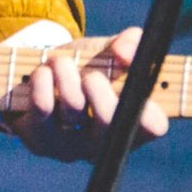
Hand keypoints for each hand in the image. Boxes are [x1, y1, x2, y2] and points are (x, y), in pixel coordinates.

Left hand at [5, 27, 168, 161]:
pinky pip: (43, 106)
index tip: (135, 84)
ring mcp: (70, 148)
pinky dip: (43, 80)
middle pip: (110, 120)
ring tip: (61, 63)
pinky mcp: (39, 141)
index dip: (150, 108)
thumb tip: (124, 51)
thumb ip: (128, 44)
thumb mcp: (110, 51)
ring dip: (66, 71)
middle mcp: (103, 144)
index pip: (152, 127)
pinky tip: (43, 73)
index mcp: (130, 123)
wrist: (40, 80)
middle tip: (90, 75)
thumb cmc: (86, 67)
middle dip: (99, 86)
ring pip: (73, 105)